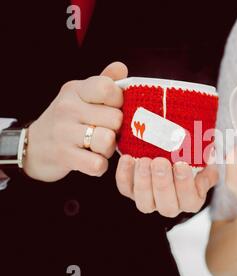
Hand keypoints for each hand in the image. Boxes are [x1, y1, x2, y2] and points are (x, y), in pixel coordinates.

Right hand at [23, 62, 126, 181]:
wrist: (34, 146)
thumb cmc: (68, 119)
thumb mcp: (82, 95)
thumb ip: (104, 82)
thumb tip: (121, 67)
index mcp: (76, 90)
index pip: (108, 88)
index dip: (119, 101)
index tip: (112, 108)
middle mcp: (69, 108)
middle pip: (116, 118)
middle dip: (117, 129)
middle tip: (105, 131)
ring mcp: (64, 132)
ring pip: (108, 140)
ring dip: (109, 148)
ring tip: (99, 146)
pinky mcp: (65, 156)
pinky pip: (98, 163)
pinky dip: (100, 165)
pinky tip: (93, 160)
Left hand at [116, 154, 218, 217]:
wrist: (171, 151)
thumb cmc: (192, 155)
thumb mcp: (205, 158)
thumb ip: (209, 160)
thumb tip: (209, 156)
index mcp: (192, 200)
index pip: (190, 199)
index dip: (185, 184)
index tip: (182, 165)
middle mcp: (171, 206)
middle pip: (167, 205)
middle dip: (162, 183)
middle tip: (160, 162)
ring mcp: (150, 201)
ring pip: (144, 202)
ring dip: (143, 181)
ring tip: (144, 161)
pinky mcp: (132, 192)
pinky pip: (125, 189)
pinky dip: (124, 175)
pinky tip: (127, 158)